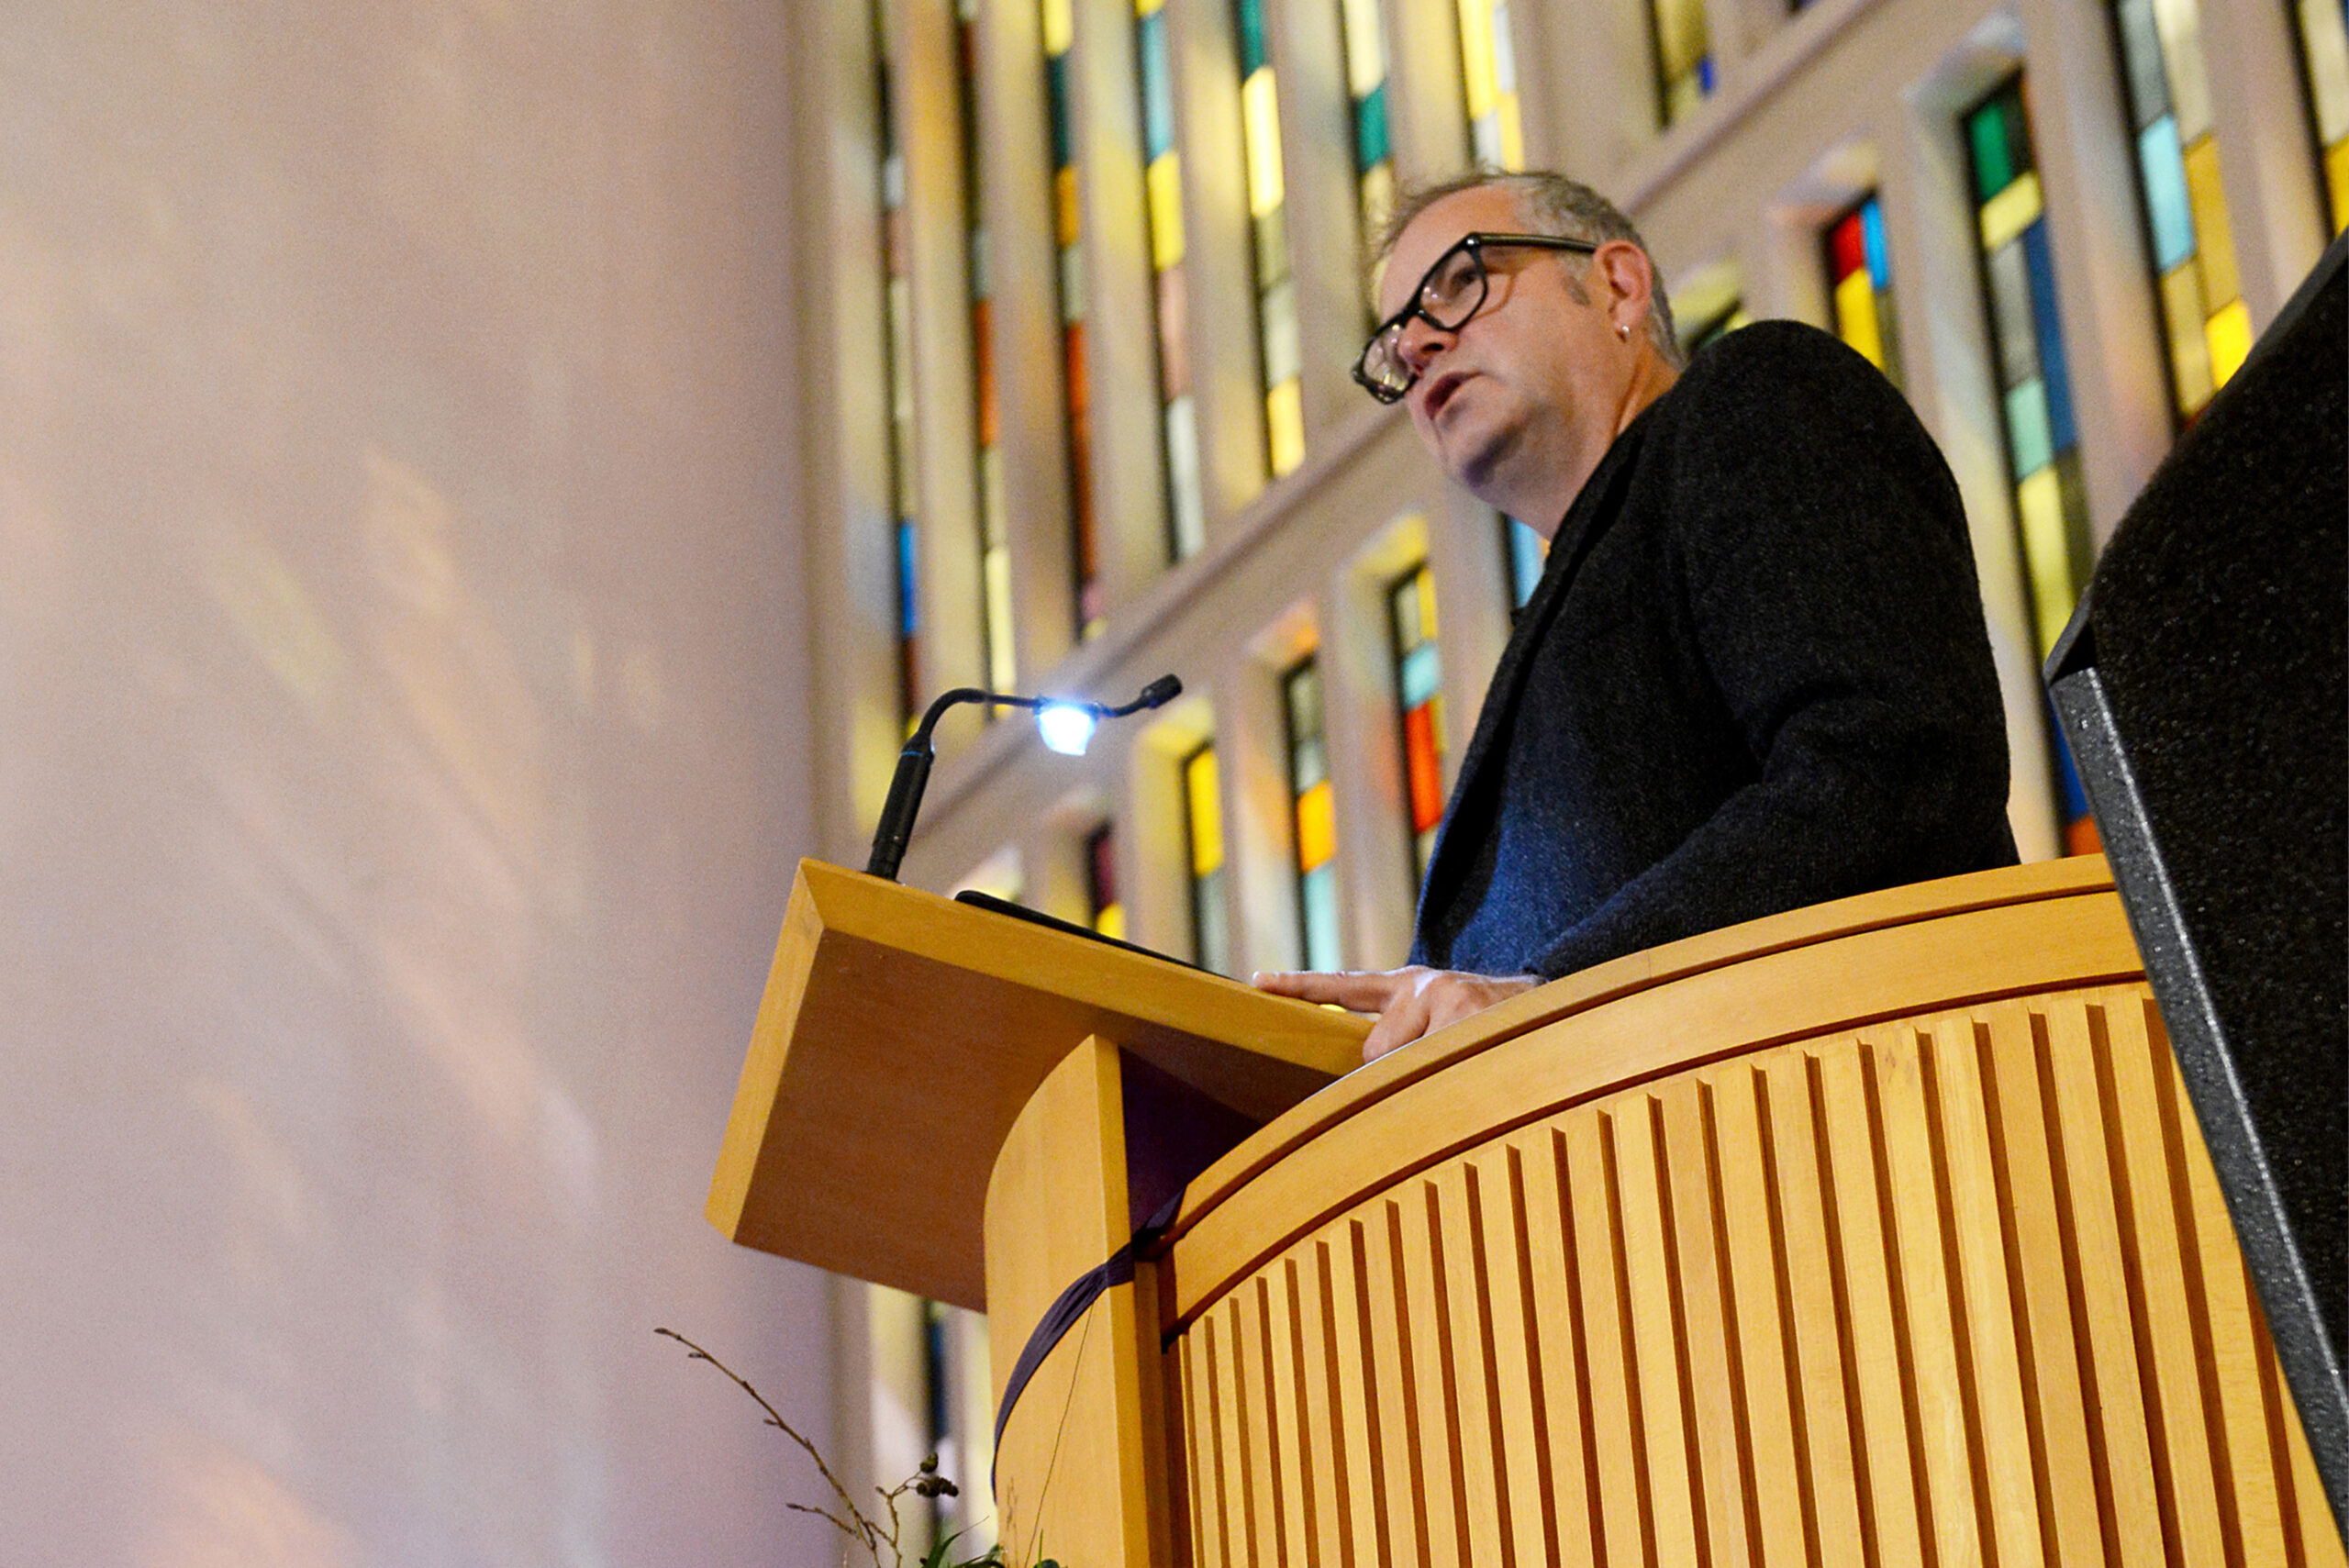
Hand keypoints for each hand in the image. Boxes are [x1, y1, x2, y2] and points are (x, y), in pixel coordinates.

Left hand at [1251, 965, 1539, 1063]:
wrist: (1559, 1009)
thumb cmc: (1491, 1029)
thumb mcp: (1442, 1026)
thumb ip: (1400, 1044)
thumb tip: (1366, 1079)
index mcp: (1408, 986)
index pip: (1343, 985)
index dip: (1299, 986)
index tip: (1256, 980)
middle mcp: (1421, 984)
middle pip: (1373, 1049)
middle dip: (1397, 1072)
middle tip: (1442, 1067)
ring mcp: (1445, 996)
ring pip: (1402, 1063)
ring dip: (1430, 1077)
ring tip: (1471, 1063)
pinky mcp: (1467, 1012)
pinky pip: (1434, 1067)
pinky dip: (1451, 1078)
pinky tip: (1479, 1067)